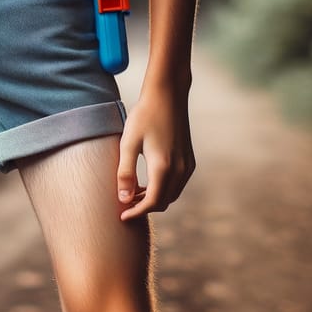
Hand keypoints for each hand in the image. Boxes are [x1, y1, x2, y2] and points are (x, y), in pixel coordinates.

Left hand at [116, 86, 194, 220]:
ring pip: (171, 194)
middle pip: (163, 202)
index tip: (122, 216)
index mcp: (163, 167)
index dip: (136, 212)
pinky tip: (147, 181)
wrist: (168, 95)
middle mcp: (180, 169)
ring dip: (154, 199)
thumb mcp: (128, 143)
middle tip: (124, 204)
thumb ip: (125, 173)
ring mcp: (187, 165)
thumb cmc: (144, 116)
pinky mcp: (190, 160)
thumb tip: (123, 199)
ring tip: (133, 192)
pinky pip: (178, 184)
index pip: (152, 202)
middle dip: (144, 207)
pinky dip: (163, 189)